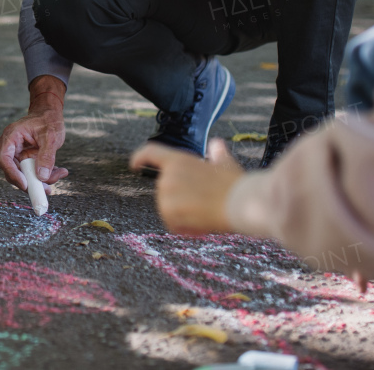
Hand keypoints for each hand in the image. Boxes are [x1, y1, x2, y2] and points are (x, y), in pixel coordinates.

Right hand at [0, 86, 68, 191]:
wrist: (49, 114)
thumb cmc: (47, 119)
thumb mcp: (50, 136)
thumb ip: (46, 156)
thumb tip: (42, 177)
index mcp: (11, 137)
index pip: (4, 159)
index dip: (12, 174)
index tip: (26, 185)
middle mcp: (11, 147)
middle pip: (12, 171)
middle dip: (30, 181)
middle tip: (45, 188)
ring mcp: (18, 155)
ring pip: (24, 175)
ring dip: (40, 180)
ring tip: (59, 174)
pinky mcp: (26, 160)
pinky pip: (32, 172)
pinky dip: (45, 175)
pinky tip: (59, 172)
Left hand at [129, 139, 243, 234]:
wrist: (240, 201)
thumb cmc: (235, 184)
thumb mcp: (225, 163)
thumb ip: (217, 154)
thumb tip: (216, 145)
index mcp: (179, 160)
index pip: (151, 153)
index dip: (140, 157)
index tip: (134, 165)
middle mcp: (168, 175)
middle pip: (163, 191)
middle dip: (178, 200)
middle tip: (202, 204)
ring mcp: (167, 193)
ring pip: (167, 210)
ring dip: (182, 216)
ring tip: (204, 215)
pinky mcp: (170, 212)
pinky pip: (172, 225)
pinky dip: (184, 229)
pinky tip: (200, 226)